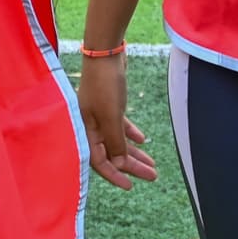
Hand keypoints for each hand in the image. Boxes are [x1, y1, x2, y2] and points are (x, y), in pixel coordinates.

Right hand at [77, 53, 158, 189]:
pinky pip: (119, 125)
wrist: (106, 52)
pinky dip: (130, 134)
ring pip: (117, 140)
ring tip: (152, 164)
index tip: (131, 186)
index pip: (98, 161)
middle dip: (131, 166)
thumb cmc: (105, 84)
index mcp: (85, 130)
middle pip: (111, 153)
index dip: (114, 175)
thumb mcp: (111, 116)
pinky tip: (143, 140)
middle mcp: (90, 125)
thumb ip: (115, 142)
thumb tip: (119, 164)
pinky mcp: (109, 104)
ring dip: (134, 152)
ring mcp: (99, 114)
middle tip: (151, 176)